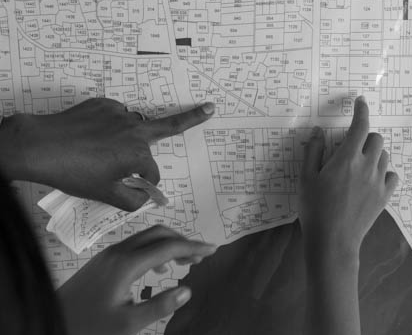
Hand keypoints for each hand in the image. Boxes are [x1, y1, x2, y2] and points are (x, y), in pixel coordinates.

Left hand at [0, 98, 214, 210]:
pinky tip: (92, 136)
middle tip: (210, 107)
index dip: (146, 184)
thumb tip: (147, 197)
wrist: (40, 146)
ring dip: (128, 136)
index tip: (140, 188)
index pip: (152, 173)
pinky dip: (109, 126)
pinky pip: (114, 116)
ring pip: (134, 127)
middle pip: (169, 126)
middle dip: (193, 117)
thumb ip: (133, 200)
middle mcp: (134, 130)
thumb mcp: (105, 194)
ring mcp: (118, 114)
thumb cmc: (74, 173)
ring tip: (104, 147)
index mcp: (138, 154)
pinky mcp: (103, 104)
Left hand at [57, 225, 216, 334]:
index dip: (193, 247)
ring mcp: (109, 255)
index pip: (168, 247)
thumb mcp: (128, 323)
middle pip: (158, 233)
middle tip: (200, 256)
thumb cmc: (89, 327)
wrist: (53, 322)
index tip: (212, 249)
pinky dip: (154, 250)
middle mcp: (118, 252)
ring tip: (184, 261)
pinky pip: (135, 246)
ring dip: (168, 244)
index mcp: (126, 264)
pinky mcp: (103, 261)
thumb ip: (160, 305)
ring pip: (146, 238)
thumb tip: (187, 289)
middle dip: (182, 241)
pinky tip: (158, 269)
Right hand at [300, 96, 398, 256]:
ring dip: (374, 153)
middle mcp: (367, 166)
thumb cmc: (315, 208)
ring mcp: (378, 182)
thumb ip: (313, 151)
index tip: (360, 102)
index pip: (359, 126)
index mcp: (346, 158)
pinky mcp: (384, 197)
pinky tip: (372, 180)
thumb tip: (318, 131)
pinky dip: (384, 172)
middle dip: (365, 136)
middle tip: (351, 147)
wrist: (333, 241)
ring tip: (359, 165)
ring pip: (384, 156)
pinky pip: (392, 176)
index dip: (361, 111)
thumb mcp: (306, 178)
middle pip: (376, 139)